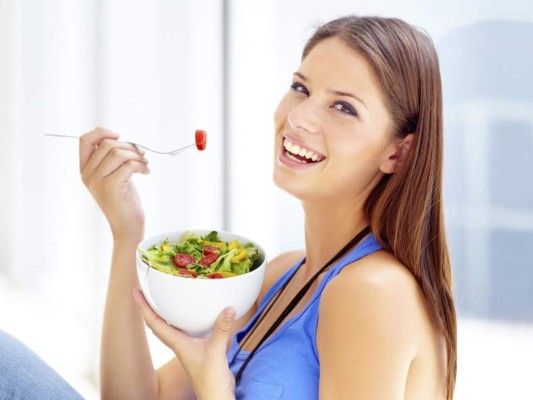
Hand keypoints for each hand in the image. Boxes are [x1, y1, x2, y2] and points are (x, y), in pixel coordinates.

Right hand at [79, 127, 149, 242]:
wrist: (127, 226)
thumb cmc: (123, 199)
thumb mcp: (113, 175)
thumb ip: (110, 158)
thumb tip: (117, 136)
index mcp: (84, 169)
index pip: (85, 140)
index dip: (102, 132)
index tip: (119, 135)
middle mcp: (87, 174)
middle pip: (106, 144)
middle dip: (129, 146)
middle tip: (142, 154)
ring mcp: (97, 181)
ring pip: (118, 153)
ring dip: (137, 155)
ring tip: (145, 163)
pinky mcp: (111, 187)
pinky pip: (128, 165)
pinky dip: (141, 165)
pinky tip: (146, 172)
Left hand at [133, 289, 236, 399]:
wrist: (216, 395)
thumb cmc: (210, 379)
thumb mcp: (216, 351)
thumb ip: (221, 329)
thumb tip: (229, 309)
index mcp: (176, 343)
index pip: (154, 322)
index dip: (143, 306)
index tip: (135, 292)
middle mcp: (178, 343)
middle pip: (157, 322)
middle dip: (149, 307)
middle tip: (144, 291)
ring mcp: (187, 346)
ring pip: (170, 326)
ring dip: (164, 312)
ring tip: (162, 298)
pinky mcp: (198, 348)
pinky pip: (186, 329)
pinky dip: (184, 319)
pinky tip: (192, 313)